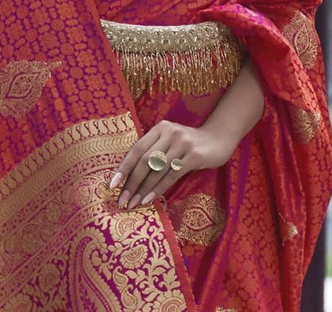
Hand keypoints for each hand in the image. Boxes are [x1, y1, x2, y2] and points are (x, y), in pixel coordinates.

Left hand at [109, 119, 237, 209]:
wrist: (219, 138)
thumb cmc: (190, 143)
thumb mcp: (170, 141)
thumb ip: (154, 151)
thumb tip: (130, 175)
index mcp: (160, 128)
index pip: (137, 148)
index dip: (124, 167)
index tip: (112, 184)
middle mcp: (170, 133)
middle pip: (145, 160)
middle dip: (131, 182)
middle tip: (122, 200)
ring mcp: (182, 143)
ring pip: (157, 169)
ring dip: (143, 189)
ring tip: (133, 204)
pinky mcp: (194, 155)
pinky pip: (172, 175)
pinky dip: (158, 188)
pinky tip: (150, 199)